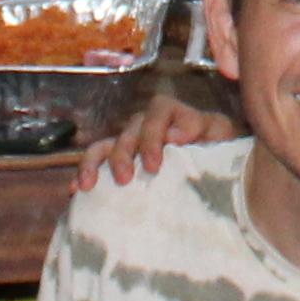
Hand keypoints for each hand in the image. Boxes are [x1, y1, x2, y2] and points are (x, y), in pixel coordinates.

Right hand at [73, 90, 238, 193]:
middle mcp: (149, 128)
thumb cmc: (224, 155)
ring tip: (88, 185)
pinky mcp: (120, 168)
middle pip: (129, 130)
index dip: (153, 134)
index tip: (155, 164)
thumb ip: (208, 130)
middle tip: (125, 179)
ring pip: (105, 145)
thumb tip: (176, 135)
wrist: (223, 179)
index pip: (160, 110)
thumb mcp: (224, 139)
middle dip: (123, 154)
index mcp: (176, 117)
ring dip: (94, 162)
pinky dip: (83, 175)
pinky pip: (96, 166)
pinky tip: (75, 190)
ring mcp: (131, 147)